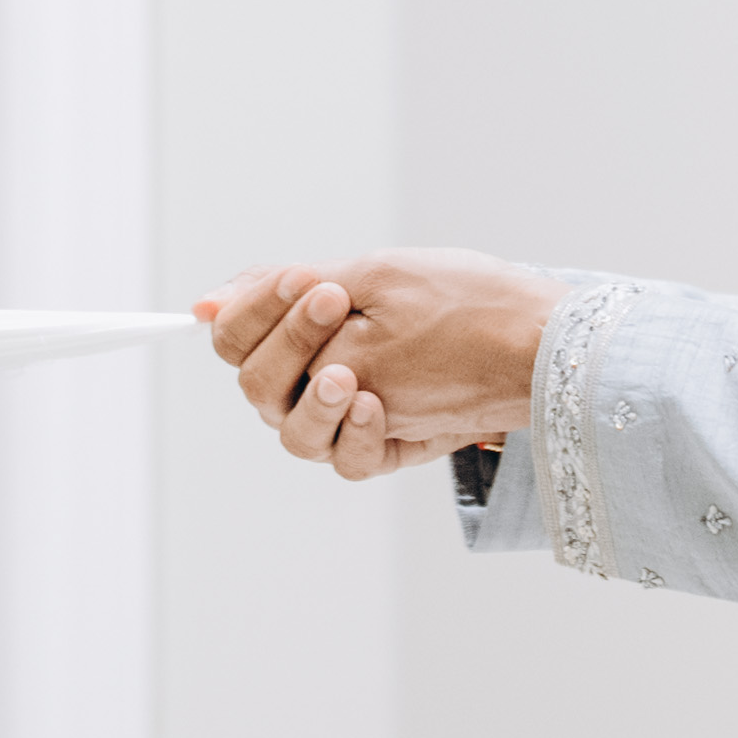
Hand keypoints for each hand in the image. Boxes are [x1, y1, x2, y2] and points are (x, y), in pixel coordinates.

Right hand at [190, 249, 560, 480]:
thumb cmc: (456, 296)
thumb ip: (284, 292)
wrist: (534, 336)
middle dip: (287, 343)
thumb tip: (204, 305)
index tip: (304, 281)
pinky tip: (373, 406)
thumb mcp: (368, 276)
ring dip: (312, 401)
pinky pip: (345, 462)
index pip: (234, 338)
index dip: (253, 313)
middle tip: (334, 304)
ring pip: (292, 433)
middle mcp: (315, 379)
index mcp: (303, 331)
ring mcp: (348, 418)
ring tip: (349, 376)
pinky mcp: (384, 448)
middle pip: (254, 385)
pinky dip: (352, 436)